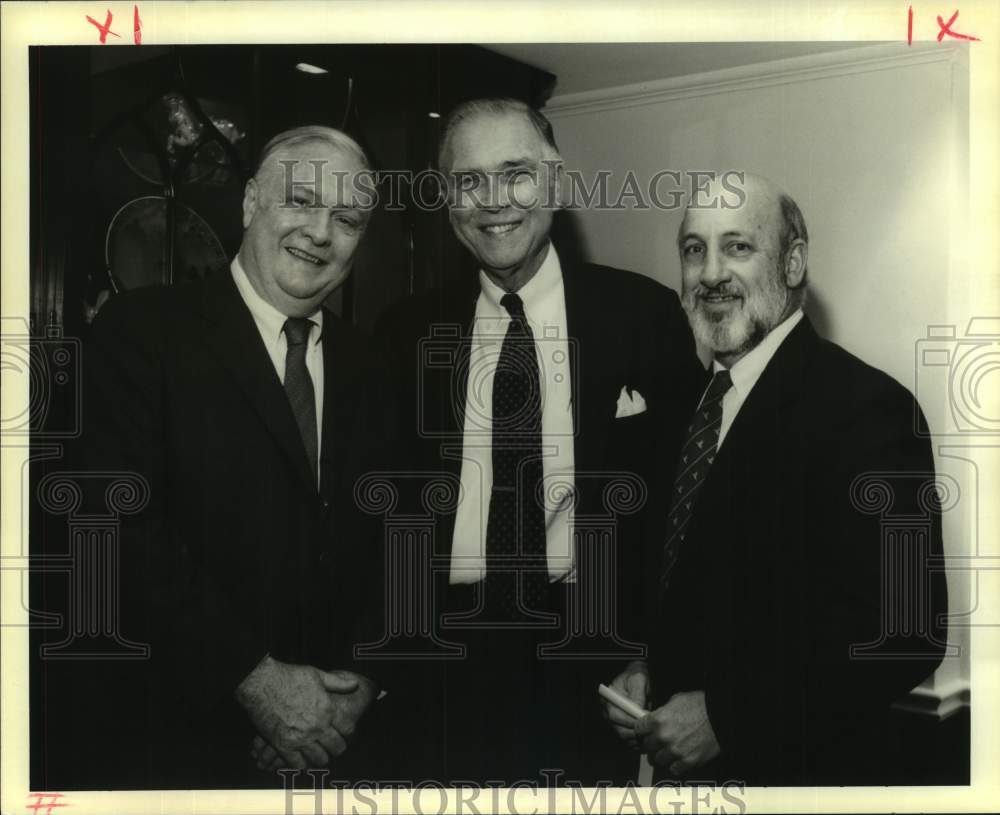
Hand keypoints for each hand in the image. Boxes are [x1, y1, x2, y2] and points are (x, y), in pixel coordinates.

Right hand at [236, 656, 359, 769]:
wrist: (262, 683)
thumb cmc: (289, 677)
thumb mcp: (317, 675)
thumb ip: (338, 683)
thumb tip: (354, 684)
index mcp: (327, 710)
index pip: (348, 729)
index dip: (348, 731)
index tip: (343, 732)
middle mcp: (317, 727)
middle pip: (337, 748)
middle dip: (336, 747)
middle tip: (331, 745)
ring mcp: (301, 738)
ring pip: (320, 759)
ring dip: (320, 757)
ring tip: (317, 753)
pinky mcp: (283, 746)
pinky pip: (298, 765)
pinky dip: (301, 764)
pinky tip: (300, 758)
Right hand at [601, 660, 649, 747]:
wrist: (637, 680)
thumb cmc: (636, 677)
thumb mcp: (638, 679)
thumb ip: (637, 693)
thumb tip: (638, 709)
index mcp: (608, 700)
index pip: (615, 716)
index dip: (629, 722)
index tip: (643, 723)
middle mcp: (609, 713)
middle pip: (619, 730)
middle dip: (636, 733)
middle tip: (652, 732)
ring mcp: (615, 722)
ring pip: (625, 738)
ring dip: (639, 739)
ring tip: (653, 735)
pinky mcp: (623, 728)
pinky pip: (629, 741)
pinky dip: (639, 743)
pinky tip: (650, 738)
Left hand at [635, 690, 719, 776]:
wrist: (721, 716)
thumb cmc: (701, 705)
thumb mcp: (676, 700)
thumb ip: (661, 712)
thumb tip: (654, 719)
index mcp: (658, 720)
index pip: (638, 730)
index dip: (642, 730)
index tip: (645, 731)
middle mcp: (663, 737)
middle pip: (647, 747)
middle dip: (651, 743)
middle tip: (658, 741)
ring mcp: (675, 751)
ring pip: (657, 760)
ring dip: (661, 755)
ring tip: (668, 750)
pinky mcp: (688, 762)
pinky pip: (674, 769)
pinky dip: (675, 765)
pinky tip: (679, 757)